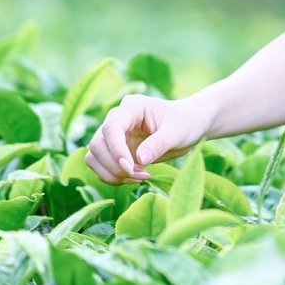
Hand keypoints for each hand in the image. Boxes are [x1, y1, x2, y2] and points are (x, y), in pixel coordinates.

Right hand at [84, 93, 215, 184]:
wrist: (191, 125)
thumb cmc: (186, 122)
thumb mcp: (177, 132)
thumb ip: (159, 143)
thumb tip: (139, 159)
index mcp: (132, 107)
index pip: (111, 127)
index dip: (116, 150)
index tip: (130, 168)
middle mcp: (118, 119)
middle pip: (97, 144)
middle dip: (114, 165)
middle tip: (140, 175)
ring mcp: (115, 136)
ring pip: (94, 157)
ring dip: (112, 173)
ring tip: (139, 177)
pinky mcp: (116, 151)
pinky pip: (103, 167)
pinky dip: (114, 177)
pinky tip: (136, 177)